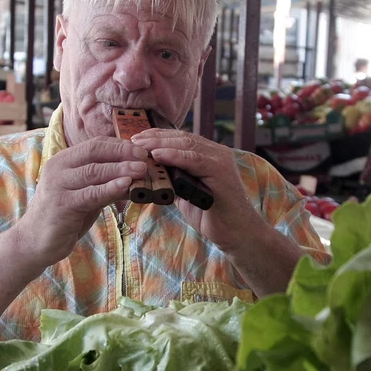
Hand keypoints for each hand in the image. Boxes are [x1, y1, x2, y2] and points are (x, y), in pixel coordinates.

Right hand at [13, 136, 148, 266]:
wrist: (35, 241)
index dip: (119, 145)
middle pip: (94, 152)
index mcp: (64, 161)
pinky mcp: (62, 204)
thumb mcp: (87, 195)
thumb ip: (105, 184)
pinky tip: (125, 185)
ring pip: (94, 171)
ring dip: (120, 169)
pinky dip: (110, 188)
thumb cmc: (64, 217)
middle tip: (144, 157)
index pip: (94, 145)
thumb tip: (135, 177)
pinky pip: (90, 193)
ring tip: (141, 170)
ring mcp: (58, 185)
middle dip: (122, 153)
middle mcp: (58, 168)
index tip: (140, 149)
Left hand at [131, 128, 262, 251]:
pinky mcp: (221, 172)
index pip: (181, 138)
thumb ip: (174, 179)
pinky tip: (158, 155)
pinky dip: (174, 156)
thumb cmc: (213, 216)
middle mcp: (216, 153)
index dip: (158, 136)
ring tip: (140, 145)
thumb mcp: (187, 194)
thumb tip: (150, 172)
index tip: (136, 139)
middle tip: (133, 139)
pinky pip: (194, 160)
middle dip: (155, 137)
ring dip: (161, 144)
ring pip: (187, 145)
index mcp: (209, 155)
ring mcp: (220, 160)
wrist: (238, 234)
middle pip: (182, 138)